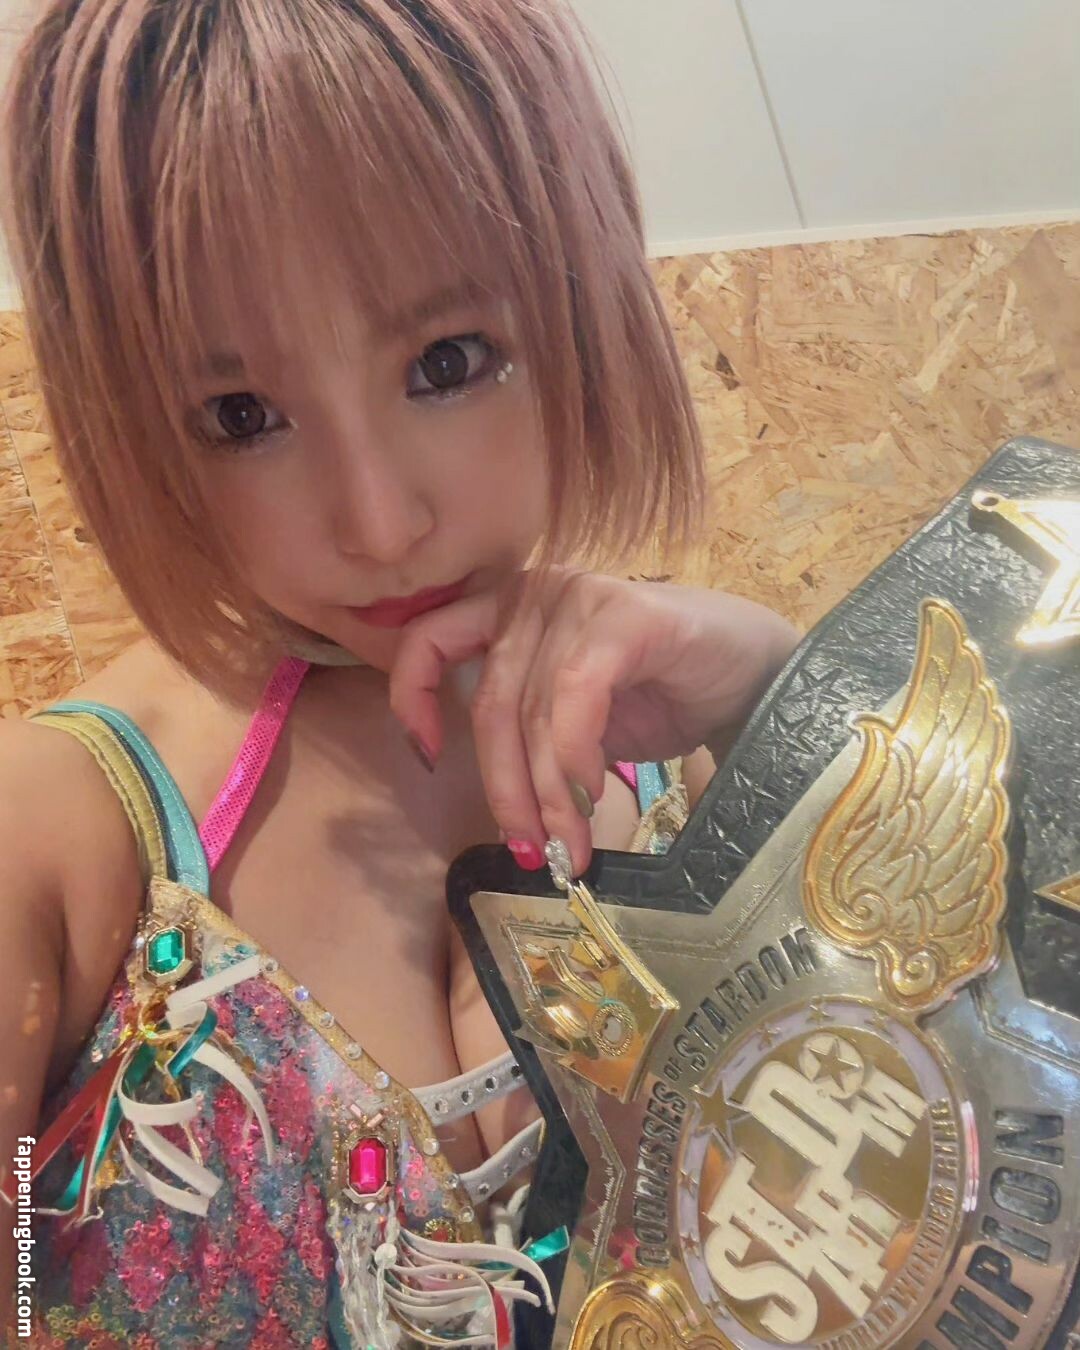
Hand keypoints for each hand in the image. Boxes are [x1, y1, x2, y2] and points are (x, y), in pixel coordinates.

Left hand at [389, 568, 797, 874]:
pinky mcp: (623, 613)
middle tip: (533, 853)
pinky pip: (574, 696)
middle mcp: (535, 592)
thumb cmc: (666, 695)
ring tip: (573, 846)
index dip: (414, 701)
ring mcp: (578, 594)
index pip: (429, 642)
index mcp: (511, 610)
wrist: (759, 676)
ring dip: (549, 795)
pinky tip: (596, 792)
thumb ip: (532, 736)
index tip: (430, 759)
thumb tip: (510, 817)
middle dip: (507, 791)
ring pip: (533, 712)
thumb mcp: (578, 720)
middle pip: (490, 704)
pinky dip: (576, 755)